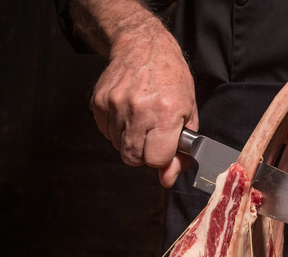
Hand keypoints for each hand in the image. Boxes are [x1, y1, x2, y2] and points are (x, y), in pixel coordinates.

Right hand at [89, 23, 197, 187]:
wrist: (143, 47)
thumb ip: (181, 151)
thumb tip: (167, 179)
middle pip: (133, 158)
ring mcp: (115, 105)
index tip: (164, 147)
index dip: (161, 158)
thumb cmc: (171, 78)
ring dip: (129, 139)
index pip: (156, 160)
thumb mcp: (189, 113)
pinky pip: (106, 132)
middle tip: (151, 135)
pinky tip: (127, 112)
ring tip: (141, 118)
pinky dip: (116, 128)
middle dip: (144, 153)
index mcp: (166, 113)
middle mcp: (139, 109)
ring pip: (118, 147)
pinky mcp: (99, 102)